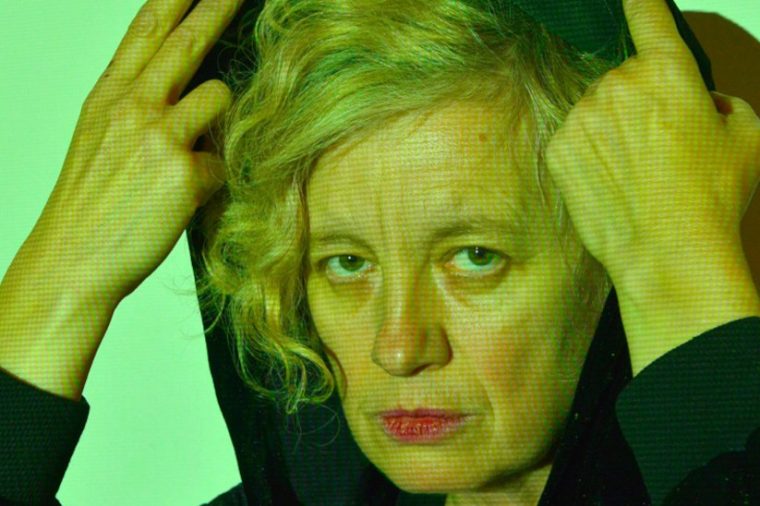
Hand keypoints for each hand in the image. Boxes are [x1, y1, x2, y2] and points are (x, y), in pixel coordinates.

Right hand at [29, 0, 241, 303]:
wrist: (72, 260)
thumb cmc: (89, 206)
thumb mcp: (100, 143)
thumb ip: (137, 112)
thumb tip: (182, 96)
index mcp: (109, 98)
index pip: (145, 33)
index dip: (174, 1)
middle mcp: (132, 107)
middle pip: (186, 43)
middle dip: (217, 9)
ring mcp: (159, 136)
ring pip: (219, 97)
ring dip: (222, 120)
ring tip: (195, 154)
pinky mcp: (185, 172)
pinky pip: (224, 163)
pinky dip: (215, 179)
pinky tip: (188, 199)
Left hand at [544, 0, 759, 284]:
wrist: (667, 250)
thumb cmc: (709, 198)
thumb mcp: (746, 136)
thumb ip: (719, 103)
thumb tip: (699, 103)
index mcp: (667, 71)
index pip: (647, 16)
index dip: (639, 0)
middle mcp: (618, 85)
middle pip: (625, 80)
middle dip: (641, 104)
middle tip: (661, 149)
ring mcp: (582, 116)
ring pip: (597, 110)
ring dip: (613, 130)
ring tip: (638, 173)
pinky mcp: (559, 148)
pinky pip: (575, 137)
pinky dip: (589, 154)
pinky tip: (612, 181)